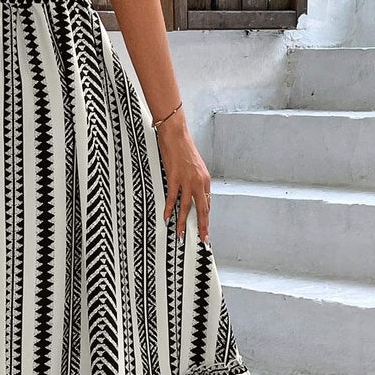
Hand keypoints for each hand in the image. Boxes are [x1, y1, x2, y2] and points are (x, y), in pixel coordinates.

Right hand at [155, 111, 210, 243]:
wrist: (176, 134)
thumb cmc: (183, 148)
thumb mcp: (195, 167)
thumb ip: (195, 182)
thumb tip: (192, 195)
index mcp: (205, 180)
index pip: (207, 204)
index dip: (205, 219)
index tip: (204, 230)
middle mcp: (199, 182)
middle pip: (202, 210)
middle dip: (202, 227)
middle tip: (202, 239)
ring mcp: (187, 181)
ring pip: (186, 207)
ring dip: (182, 223)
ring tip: (179, 234)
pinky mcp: (174, 178)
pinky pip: (172, 198)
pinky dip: (169, 209)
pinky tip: (167, 218)